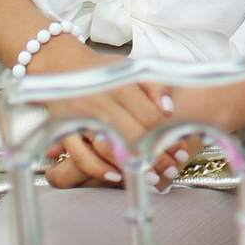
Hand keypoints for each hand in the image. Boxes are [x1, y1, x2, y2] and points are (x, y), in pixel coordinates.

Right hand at [33, 35, 169, 189]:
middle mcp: (101, 102)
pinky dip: (97, 168)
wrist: (63, 66)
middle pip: (133, 135)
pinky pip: (80, 155)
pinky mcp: (64, 130)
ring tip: (152, 178)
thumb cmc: (104, 72)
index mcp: (121, 86)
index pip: (149, 116)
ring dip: (131, 166)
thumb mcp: (131, 69)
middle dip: (155, 156)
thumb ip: (154, 86)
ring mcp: (81, 118)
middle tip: (172, 169)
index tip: (181, 150)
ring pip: (109, 147)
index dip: (167, 136)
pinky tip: (116, 176)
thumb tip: (169, 109)